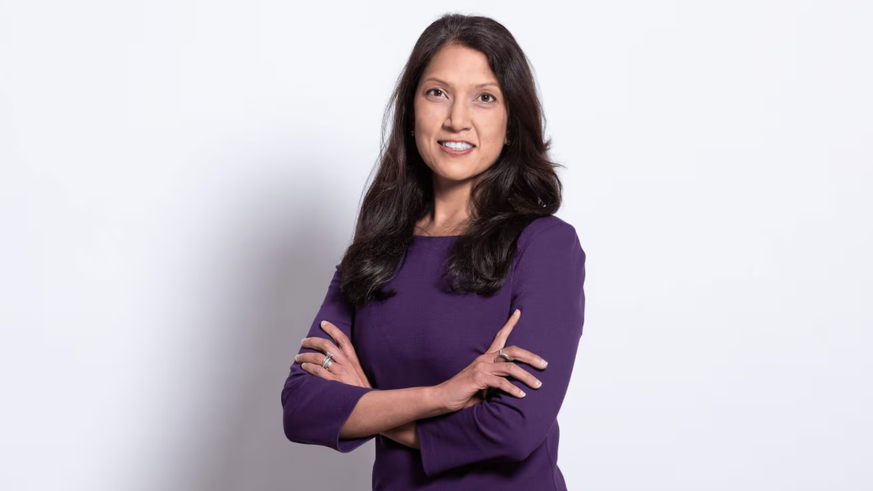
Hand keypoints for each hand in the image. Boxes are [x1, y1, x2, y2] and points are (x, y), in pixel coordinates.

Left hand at [297, 320, 372, 388]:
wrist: (369, 403)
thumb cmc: (363, 391)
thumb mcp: (359, 374)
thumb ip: (350, 366)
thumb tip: (336, 360)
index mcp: (353, 360)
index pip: (342, 339)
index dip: (333, 329)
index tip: (324, 323)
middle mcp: (346, 363)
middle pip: (327, 345)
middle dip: (313, 341)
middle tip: (304, 341)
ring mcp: (339, 372)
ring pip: (319, 358)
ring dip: (306, 356)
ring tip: (298, 357)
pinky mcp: (334, 382)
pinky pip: (318, 371)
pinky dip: (309, 367)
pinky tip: (303, 367)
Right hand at [433, 309, 548, 412]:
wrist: (443, 398)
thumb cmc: (464, 393)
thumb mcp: (484, 385)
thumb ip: (497, 382)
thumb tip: (514, 387)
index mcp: (486, 358)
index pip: (499, 336)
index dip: (510, 323)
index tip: (518, 312)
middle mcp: (484, 359)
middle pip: (512, 351)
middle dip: (531, 357)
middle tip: (545, 365)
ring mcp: (481, 367)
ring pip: (510, 368)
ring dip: (526, 377)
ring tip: (538, 385)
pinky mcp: (478, 378)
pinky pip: (500, 382)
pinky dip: (512, 389)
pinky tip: (521, 396)